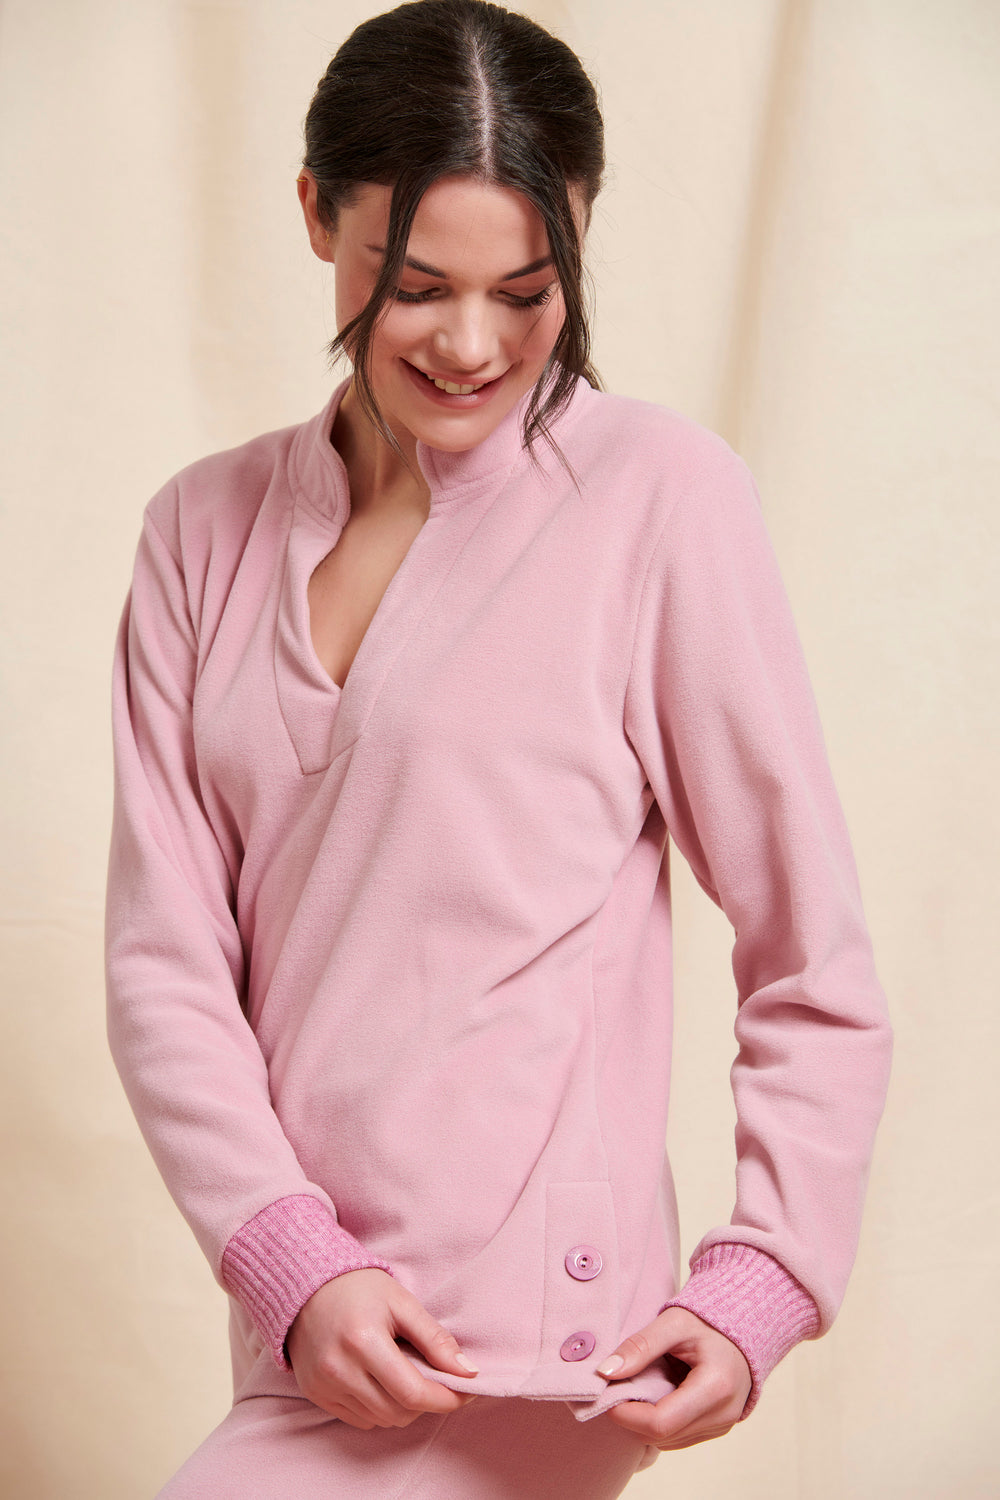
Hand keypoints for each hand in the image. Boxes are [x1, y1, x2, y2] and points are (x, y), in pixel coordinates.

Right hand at [286, 1267, 478, 1429]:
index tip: (467, 1391)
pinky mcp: (314, 1393)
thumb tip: (469, 1372)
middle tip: (438, 1380)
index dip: (446, 1399)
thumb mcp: (402, 1303)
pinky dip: (379, 1409)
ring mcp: (323, 1385)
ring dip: (404, 1408)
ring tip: (408, 1376)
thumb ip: (435, 1339)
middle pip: (398, 1412)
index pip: (413, 1392)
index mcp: (363, 1341)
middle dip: (427, 1403)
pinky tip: (382, 1383)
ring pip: (380, 1419)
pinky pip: (359, 1419)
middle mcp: (339, 1369)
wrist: (307, 1284)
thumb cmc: (359, 1288)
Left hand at [597, 1307, 751, 1450]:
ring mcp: (722, 1426)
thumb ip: (640, 1346)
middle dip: (632, 1418)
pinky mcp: (717, 1429)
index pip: (660, 1422)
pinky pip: (678, 1438)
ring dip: (644, 1423)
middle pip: (661, 1437)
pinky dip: (659, 1423)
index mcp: (715, 1387)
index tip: (607, 1393)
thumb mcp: (673, 1322)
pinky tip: (655, 1396)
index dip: (626, 1414)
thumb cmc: (707, 1322)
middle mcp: (723, 1414)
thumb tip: (605, 1372)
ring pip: (667, 1442)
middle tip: (618, 1388)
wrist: (742, 1327)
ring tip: (638, 1388)